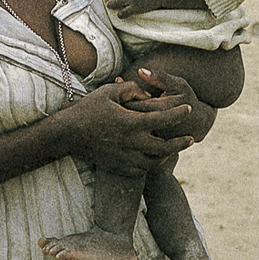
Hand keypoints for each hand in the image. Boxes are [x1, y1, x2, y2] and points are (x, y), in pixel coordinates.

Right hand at [62, 80, 193, 177]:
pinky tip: (153, 158)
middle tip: (191, 139)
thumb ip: (130, 88)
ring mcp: (125, 158)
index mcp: (131, 122)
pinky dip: (150, 164)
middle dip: (180, 143)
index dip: (179, 114)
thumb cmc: (88, 109)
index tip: (189, 109)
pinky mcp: (118, 167)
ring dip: (167, 155)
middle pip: (165, 147)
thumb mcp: (108, 92)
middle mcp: (131, 143)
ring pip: (154, 161)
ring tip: (174, 148)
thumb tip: (147, 92)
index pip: (164, 119)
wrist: (68, 133)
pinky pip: (141, 170)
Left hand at [124, 68, 215, 141]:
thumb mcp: (178, 85)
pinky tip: (124, 119)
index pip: (135, 103)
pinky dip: (128, 129)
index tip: (117, 83)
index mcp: (162, 109)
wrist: (198, 124)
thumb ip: (160, 78)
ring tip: (116, 107)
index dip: (124, 93)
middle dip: (119, 107)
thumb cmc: (186, 99)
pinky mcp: (154, 150)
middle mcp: (157, 128)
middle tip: (113, 97)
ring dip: (121, 119)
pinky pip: (136, 140)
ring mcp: (156, 142)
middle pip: (130, 118)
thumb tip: (140, 70)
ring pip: (131, 131)